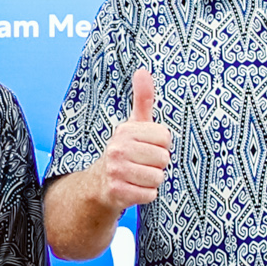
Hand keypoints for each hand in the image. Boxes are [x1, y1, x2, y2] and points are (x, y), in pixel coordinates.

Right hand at [96, 70, 172, 208]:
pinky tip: (135, 188)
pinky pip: (150, 194)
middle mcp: (117, 149)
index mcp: (125, 131)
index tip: (148, 147)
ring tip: (139, 176)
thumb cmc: (126, 151)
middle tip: (143, 164)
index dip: (162, 145)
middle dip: (158, 164)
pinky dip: (146, 195)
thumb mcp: (134, 124)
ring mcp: (116, 171)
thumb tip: (142, 71)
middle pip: (163, 158)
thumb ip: (142, 99)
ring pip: (158, 178)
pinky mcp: (117, 192)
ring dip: (152, 180)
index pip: (165, 137)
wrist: (100, 184)